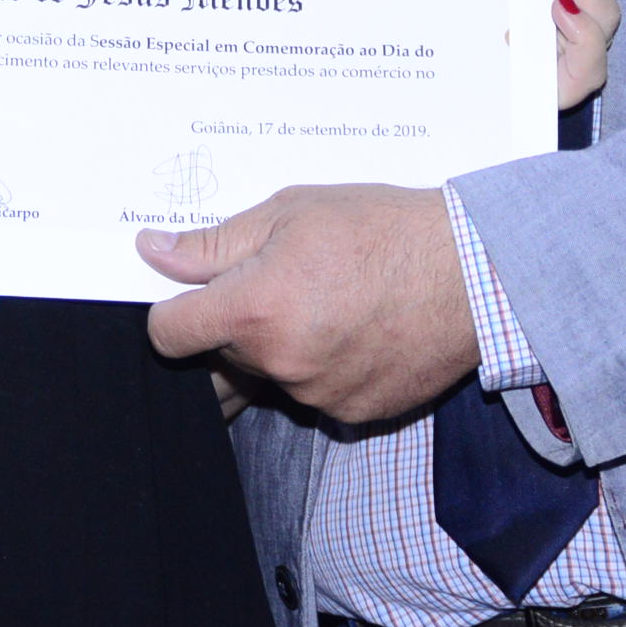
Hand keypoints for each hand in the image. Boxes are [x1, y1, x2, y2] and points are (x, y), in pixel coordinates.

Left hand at [138, 185, 477, 423]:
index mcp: (254, 309)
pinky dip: (324, 367)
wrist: (473, 271)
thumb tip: (153, 252)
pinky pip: (316, 394)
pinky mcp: (354, 414)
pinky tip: (355, 329)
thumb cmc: (383, 229)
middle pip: (222, 357)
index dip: (173, 312)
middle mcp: (281, 363)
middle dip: (236, 325)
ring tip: (327, 301)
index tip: (191, 297)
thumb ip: (214, 243)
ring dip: (281, 347)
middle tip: (281, 283)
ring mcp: (319, 396)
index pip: (169, 334)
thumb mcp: (290, 212)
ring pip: (271, 376)